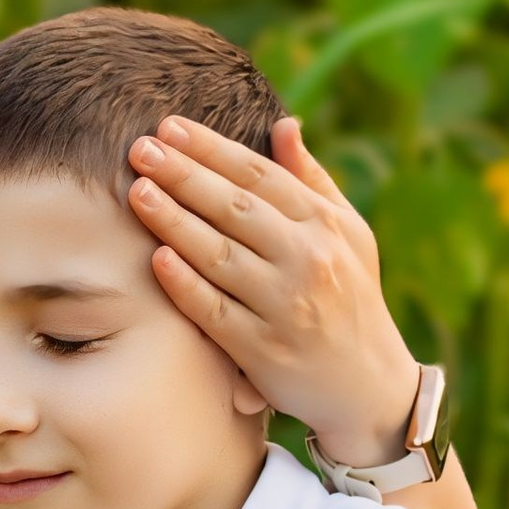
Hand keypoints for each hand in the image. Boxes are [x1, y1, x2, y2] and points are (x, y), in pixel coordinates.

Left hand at [127, 114, 422, 471]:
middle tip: (140, 149)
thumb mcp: (349, 233)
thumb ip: (311, 181)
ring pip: (220, 255)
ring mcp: (286, 306)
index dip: (211, 149)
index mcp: (326, 225)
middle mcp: (309, 260)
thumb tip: (283, 124)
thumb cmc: (351, 296)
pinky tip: (157, 259)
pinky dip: (186, 285)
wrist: (371, 384)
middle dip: (184, 175)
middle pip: (236, 208)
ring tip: (137, 192)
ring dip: (175, 221)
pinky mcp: (264, 351)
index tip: (169, 128)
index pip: (260, 176)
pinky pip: (216, 312)